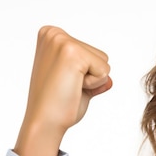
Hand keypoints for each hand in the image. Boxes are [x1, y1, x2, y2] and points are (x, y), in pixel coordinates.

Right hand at [14, 26, 111, 155]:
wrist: (45, 122)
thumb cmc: (57, 106)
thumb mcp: (77, 86)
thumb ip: (92, 78)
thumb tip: (110, 80)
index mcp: (51, 36)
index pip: (91, 53)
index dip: (85, 74)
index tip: (64, 82)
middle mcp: (54, 34)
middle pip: (100, 55)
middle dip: (90, 76)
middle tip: (67, 86)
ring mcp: (62, 41)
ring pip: (104, 61)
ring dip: (93, 81)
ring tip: (69, 86)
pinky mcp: (72, 53)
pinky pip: (104, 70)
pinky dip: (94, 84)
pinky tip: (74, 87)